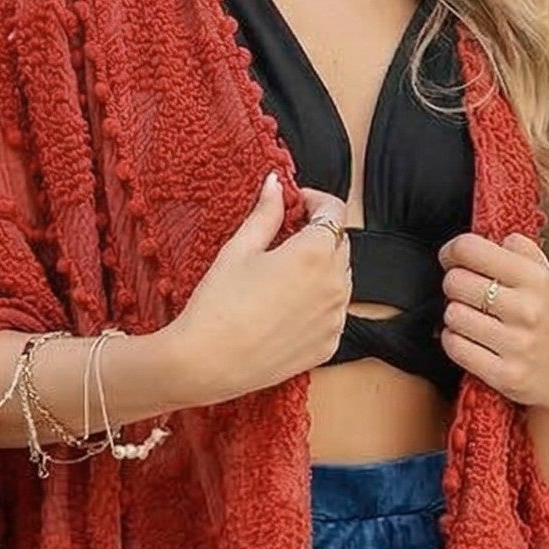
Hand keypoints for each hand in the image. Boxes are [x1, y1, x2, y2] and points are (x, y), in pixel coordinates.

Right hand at [167, 173, 351, 405]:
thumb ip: (265, 214)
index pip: (335, 211)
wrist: (208, 363)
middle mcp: (335, 285)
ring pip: (340, 279)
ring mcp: (335, 318)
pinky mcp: (329, 344)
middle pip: (340, 244)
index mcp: (315, 253)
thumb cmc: (218, 305)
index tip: (295, 203)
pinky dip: (318, 303)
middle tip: (284, 237)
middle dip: (318, 234)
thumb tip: (276, 185)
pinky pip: (333, 313)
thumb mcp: (239, 249)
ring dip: (321, 269)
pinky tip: (285, 307)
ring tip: (282, 276)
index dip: (315, 200)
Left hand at [438, 229, 548, 474]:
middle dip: (454, 285)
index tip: (454, 258)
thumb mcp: (545, 277)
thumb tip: (485, 232)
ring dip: (455, 315)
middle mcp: (527, 310)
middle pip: (455, 282)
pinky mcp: (505, 375)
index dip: (452, 251)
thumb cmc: (547, 316)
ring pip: (452, 315)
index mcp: (535, 278)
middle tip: (466, 293)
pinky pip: (454, 346)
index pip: (469, 248)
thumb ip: (519, 249)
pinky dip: (454, 340)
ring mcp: (516, 344)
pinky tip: (469, 339)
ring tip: (472, 317)